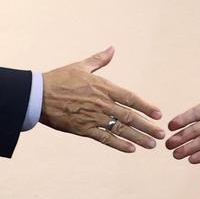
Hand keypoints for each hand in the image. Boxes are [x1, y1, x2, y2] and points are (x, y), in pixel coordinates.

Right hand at [40, 46, 163, 152]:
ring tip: (152, 144)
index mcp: (103, 87)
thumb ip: (99, 60)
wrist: (38, 95)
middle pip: (129, 117)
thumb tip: (112, 48)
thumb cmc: (59, 78)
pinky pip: (104, 138)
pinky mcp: (83, 129)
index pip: (130, 98)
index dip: (146, 106)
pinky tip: (131, 149)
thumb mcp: (81, 66)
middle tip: (161, 134)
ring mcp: (93, 117)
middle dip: (147, 126)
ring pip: (120, 130)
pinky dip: (118, 144)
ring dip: (138, 137)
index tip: (159, 114)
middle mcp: (101, 103)